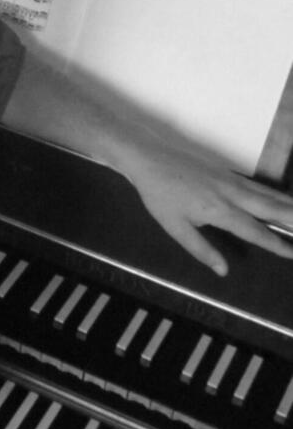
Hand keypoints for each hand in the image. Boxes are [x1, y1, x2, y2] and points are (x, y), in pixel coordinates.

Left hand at [122, 142, 292, 275]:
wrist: (149, 158)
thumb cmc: (159, 194)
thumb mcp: (174, 227)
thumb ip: (200, 249)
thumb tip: (223, 270)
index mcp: (219, 210)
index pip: (254, 231)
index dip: (275, 244)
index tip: (292, 254)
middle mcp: (231, 193)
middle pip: (271, 209)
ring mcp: (231, 180)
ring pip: (268, 194)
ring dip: (289, 206)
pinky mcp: (226, 171)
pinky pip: (258, 185)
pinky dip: (274, 193)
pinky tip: (282, 198)